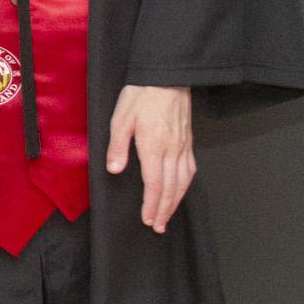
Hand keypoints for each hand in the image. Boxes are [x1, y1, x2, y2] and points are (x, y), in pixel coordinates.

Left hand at [106, 84, 195, 230]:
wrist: (166, 77)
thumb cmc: (141, 95)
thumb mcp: (120, 118)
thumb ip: (118, 146)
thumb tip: (113, 169)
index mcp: (154, 146)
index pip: (154, 183)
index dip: (151, 204)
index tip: (147, 218)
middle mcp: (172, 150)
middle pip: (171, 188)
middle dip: (164, 210)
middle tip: (157, 226)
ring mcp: (183, 146)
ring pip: (183, 181)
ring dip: (176, 201)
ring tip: (168, 215)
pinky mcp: (188, 141)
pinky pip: (190, 169)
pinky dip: (186, 185)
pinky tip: (181, 191)